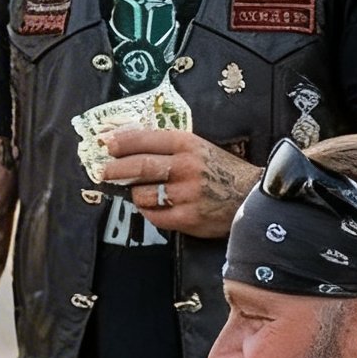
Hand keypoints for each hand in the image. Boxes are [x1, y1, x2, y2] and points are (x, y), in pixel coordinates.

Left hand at [101, 122, 257, 238]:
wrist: (252, 195)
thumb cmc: (221, 170)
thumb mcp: (199, 148)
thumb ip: (168, 147)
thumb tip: (128, 145)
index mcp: (188, 144)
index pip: (145, 140)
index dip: (121, 142)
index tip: (105, 144)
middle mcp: (186, 167)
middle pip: (138, 167)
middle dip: (115, 170)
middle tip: (104, 172)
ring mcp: (186, 194)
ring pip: (142, 194)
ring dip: (135, 194)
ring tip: (140, 191)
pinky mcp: (187, 218)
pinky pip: (153, 216)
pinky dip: (148, 211)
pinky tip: (154, 206)